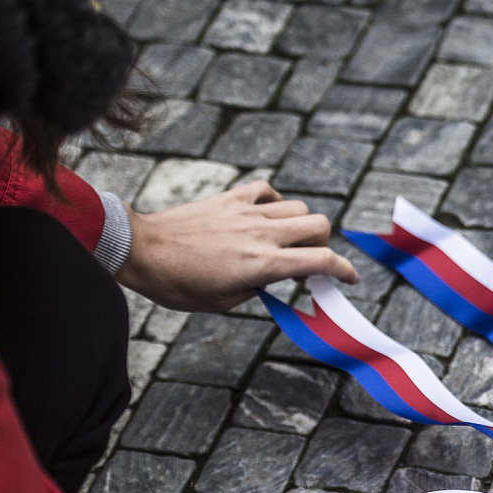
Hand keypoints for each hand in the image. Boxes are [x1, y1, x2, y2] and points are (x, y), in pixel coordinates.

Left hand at [115, 181, 358, 312]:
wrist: (142, 250)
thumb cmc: (179, 284)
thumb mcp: (225, 302)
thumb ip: (259, 288)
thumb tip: (275, 279)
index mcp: (262, 264)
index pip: (321, 261)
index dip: (344, 270)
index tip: (350, 278)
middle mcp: (260, 233)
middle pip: (318, 225)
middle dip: (323, 244)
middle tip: (309, 260)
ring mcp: (246, 211)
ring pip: (298, 207)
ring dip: (301, 225)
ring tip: (286, 241)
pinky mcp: (231, 198)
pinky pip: (267, 191)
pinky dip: (275, 202)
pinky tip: (266, 216)